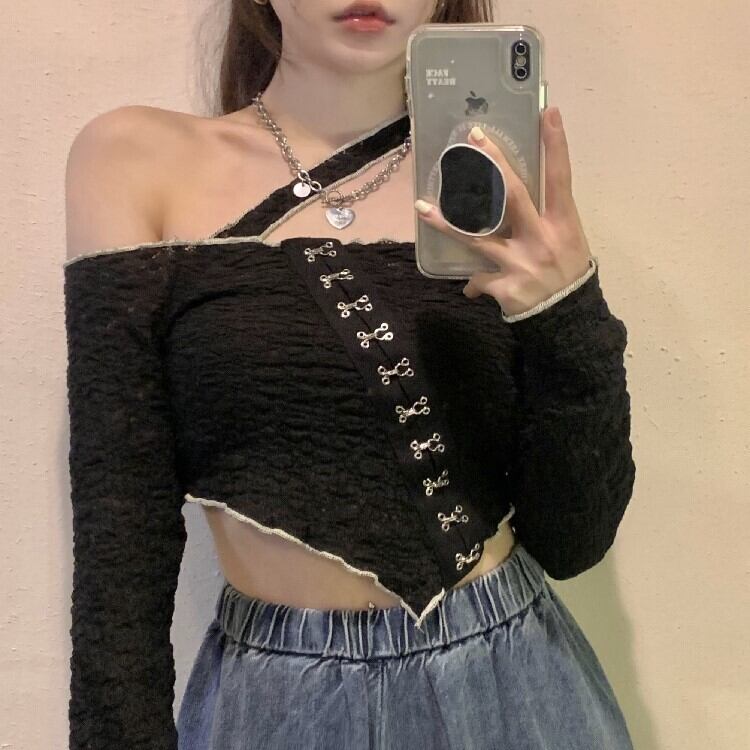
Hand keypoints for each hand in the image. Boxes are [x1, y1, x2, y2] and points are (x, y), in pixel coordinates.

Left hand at [413, 107, 593, 316]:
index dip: (555, 145)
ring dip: (447, 223)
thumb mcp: (568, 241)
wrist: (568, 319)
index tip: (549, 112)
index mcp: (563, 224)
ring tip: (422, 208)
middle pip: (514, 195)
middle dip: (494, 165)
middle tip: (474, 138)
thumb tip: (510, 203)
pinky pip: (478, 279)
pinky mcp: (505, 287)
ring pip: (477, 238)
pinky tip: (470, 288)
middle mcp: (542, 239)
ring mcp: (521, 264)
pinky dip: (473, 283)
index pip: (560, 178)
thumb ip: (543, 219)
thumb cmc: (568, 272)